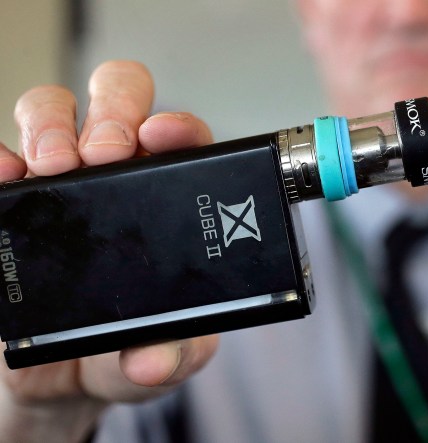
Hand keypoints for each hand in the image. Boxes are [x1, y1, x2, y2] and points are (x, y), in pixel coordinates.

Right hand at [0, 61, 217, 442]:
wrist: (66, 378)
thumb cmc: (127, 353)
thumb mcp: (162, 361)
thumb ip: (170, 358)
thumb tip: (155, 359)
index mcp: (172, 202)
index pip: (184, 140)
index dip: (176, 125)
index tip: (160, 138)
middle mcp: (119, 178)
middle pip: (119, 102)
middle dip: (112, 113)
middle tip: (103, 155)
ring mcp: (61, 186)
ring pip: (53, 112)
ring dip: (51, 126)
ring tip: (51, 168)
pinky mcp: (14, 205)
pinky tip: (1, 173)